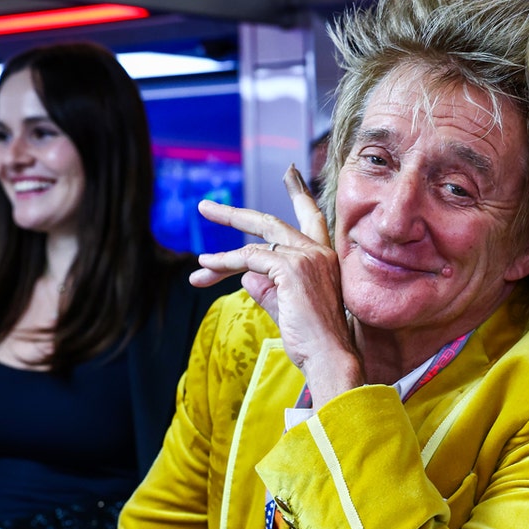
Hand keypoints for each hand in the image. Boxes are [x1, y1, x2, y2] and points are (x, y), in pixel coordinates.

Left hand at [192, 166, 363, 402]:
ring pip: (252, 246)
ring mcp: (306, 256)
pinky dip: (224, 265)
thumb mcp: (287, 308)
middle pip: (271, 222)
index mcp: (325, 258)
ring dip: (221, 258)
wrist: (330, 356)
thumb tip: (245, 275)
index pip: (312, 218)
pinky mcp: (290, 267)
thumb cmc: (313, 341)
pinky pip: (247, 259)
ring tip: (199, 265)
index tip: (290, 172)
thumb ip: (267, 289)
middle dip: (235, 215)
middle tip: (206, 207)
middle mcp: (318, 251)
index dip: (299, 194)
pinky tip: (207, 273)